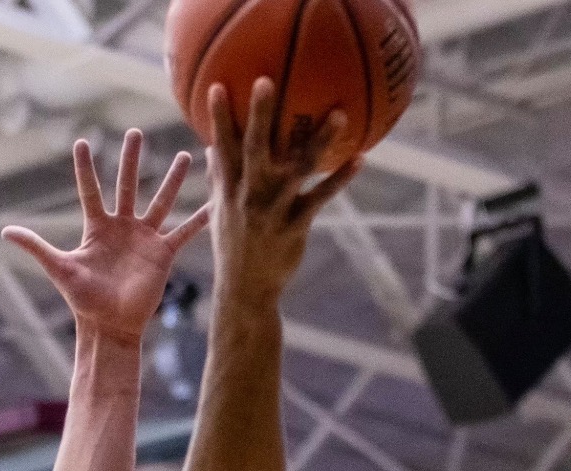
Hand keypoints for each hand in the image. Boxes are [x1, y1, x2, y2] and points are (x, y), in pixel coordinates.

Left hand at [2, 130, 210, 345]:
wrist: (110, 325)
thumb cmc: (83, 299)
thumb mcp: (59, 268)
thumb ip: (36, 246)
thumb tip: (5, 231)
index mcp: (97, 228)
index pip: (90, 190)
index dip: (85, 167)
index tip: (82, 142)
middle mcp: (122, 227)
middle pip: (127, 185)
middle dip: (131, 159)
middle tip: (135, 132)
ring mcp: (145, 238)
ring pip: (161, 202)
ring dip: (172, 180)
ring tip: (184, 154)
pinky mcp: (163, 254)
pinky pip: (184, 233)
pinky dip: (199, 220)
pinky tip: (214, 204)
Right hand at [205, 78, 360, 297]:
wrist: (245, 289)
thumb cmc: (233, 247)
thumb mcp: (220, 212)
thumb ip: (219, 177)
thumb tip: (211, 147)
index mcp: (229, 190)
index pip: (221, 147)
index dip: (219, 118)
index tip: (219, 86)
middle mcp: (249, 194)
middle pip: (254, 148)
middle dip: (259, 115)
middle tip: (266, 81)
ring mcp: (273, 209)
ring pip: (298, 168)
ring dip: (320, 140)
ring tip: (340, 115)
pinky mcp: (296, 224)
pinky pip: (321, 197)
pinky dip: (340, 178)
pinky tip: (360, 158)